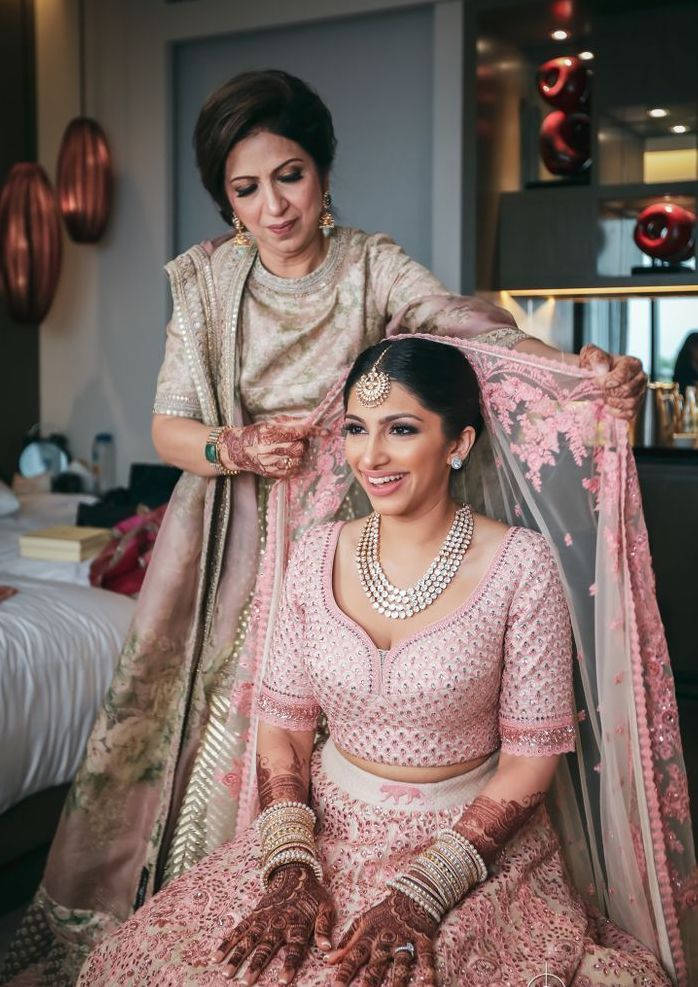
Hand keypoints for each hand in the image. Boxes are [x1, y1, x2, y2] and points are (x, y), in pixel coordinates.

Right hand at [213, 863, 334, 983]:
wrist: (295, 872)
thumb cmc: (312, 895)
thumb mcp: (325, 908)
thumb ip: (324, 929)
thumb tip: (328, 948)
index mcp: (297, 924)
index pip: (294, 948)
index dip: (289, 964)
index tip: (282, 981)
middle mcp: (278, 923)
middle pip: (266, 946)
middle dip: (256, 964)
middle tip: (246, 982)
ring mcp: (263, 919)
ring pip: (248, 940)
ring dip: (237, 956)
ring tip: (227, 973)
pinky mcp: (254, 915)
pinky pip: (238, 930)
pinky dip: (227, 942)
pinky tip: (216, 956)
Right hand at [220, 417, 310, 478]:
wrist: (239, 450)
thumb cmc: (257, 433)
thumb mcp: (271, 423)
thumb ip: (291, 423)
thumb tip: (310, 421)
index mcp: (270, 433)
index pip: (297, 432)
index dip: (313, 432)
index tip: (325, 432)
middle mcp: (269, 449)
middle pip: (300, 448)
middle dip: (303, 443)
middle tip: (297, 441)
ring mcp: (270, 463)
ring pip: (298, 460)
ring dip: (299, 455)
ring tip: (290, 450)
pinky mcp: (271, 473)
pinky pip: (292, 471)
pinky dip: (294, 464)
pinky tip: (287, 459)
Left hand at [326, 889, 438, 985]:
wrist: (413, 893)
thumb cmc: (385, 912)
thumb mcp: (363, 921)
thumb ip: (347, 941)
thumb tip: (328, 960)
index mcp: (370, 935)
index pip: (354, 955)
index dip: (345, 971)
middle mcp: (386, 939)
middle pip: (377, 963)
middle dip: (369, 981)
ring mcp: (406, 940)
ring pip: (401, 964)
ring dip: (397, 982)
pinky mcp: (423, 940)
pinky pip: (427, 959)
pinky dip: (430, 973)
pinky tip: (430, 986)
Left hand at [579, 344, 646, 420]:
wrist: (593, 378)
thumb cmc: (594, 365)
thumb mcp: (590, 354)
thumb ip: (596, 357)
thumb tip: (602, 369)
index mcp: (632, 363)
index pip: (622, 376)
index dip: (606, 381)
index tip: (595, 381)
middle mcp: (641, 377)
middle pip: (627, 390)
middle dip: (609, 392)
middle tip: (599, 390)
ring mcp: (640, 392)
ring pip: (630, 403)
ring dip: (612, 402)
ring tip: (603, 397)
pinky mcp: (636, 406)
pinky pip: (630, 413)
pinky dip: (616, 412)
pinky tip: (607, 406)